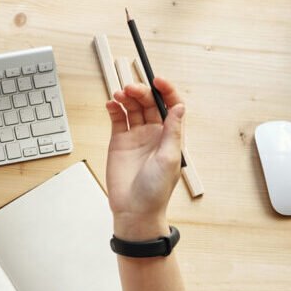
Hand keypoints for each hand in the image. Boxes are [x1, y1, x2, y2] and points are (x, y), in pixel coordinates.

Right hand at [105, 78, 184, 239]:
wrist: (134, 210)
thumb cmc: (155, 190)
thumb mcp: (170, 159)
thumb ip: (173, 132)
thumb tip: (179, 107)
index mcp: (170, 136)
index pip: (171, 106)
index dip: (166, 91)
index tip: (157, 80)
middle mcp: (154, 133)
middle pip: (149, 103)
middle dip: (141, 92)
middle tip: (131, 89)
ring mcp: (136, 136)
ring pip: (133, 108)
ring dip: (127, 97)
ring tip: (119, 95)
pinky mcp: (119, 141)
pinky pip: (118, 119)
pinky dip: (114, 108)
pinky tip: (111, 104)